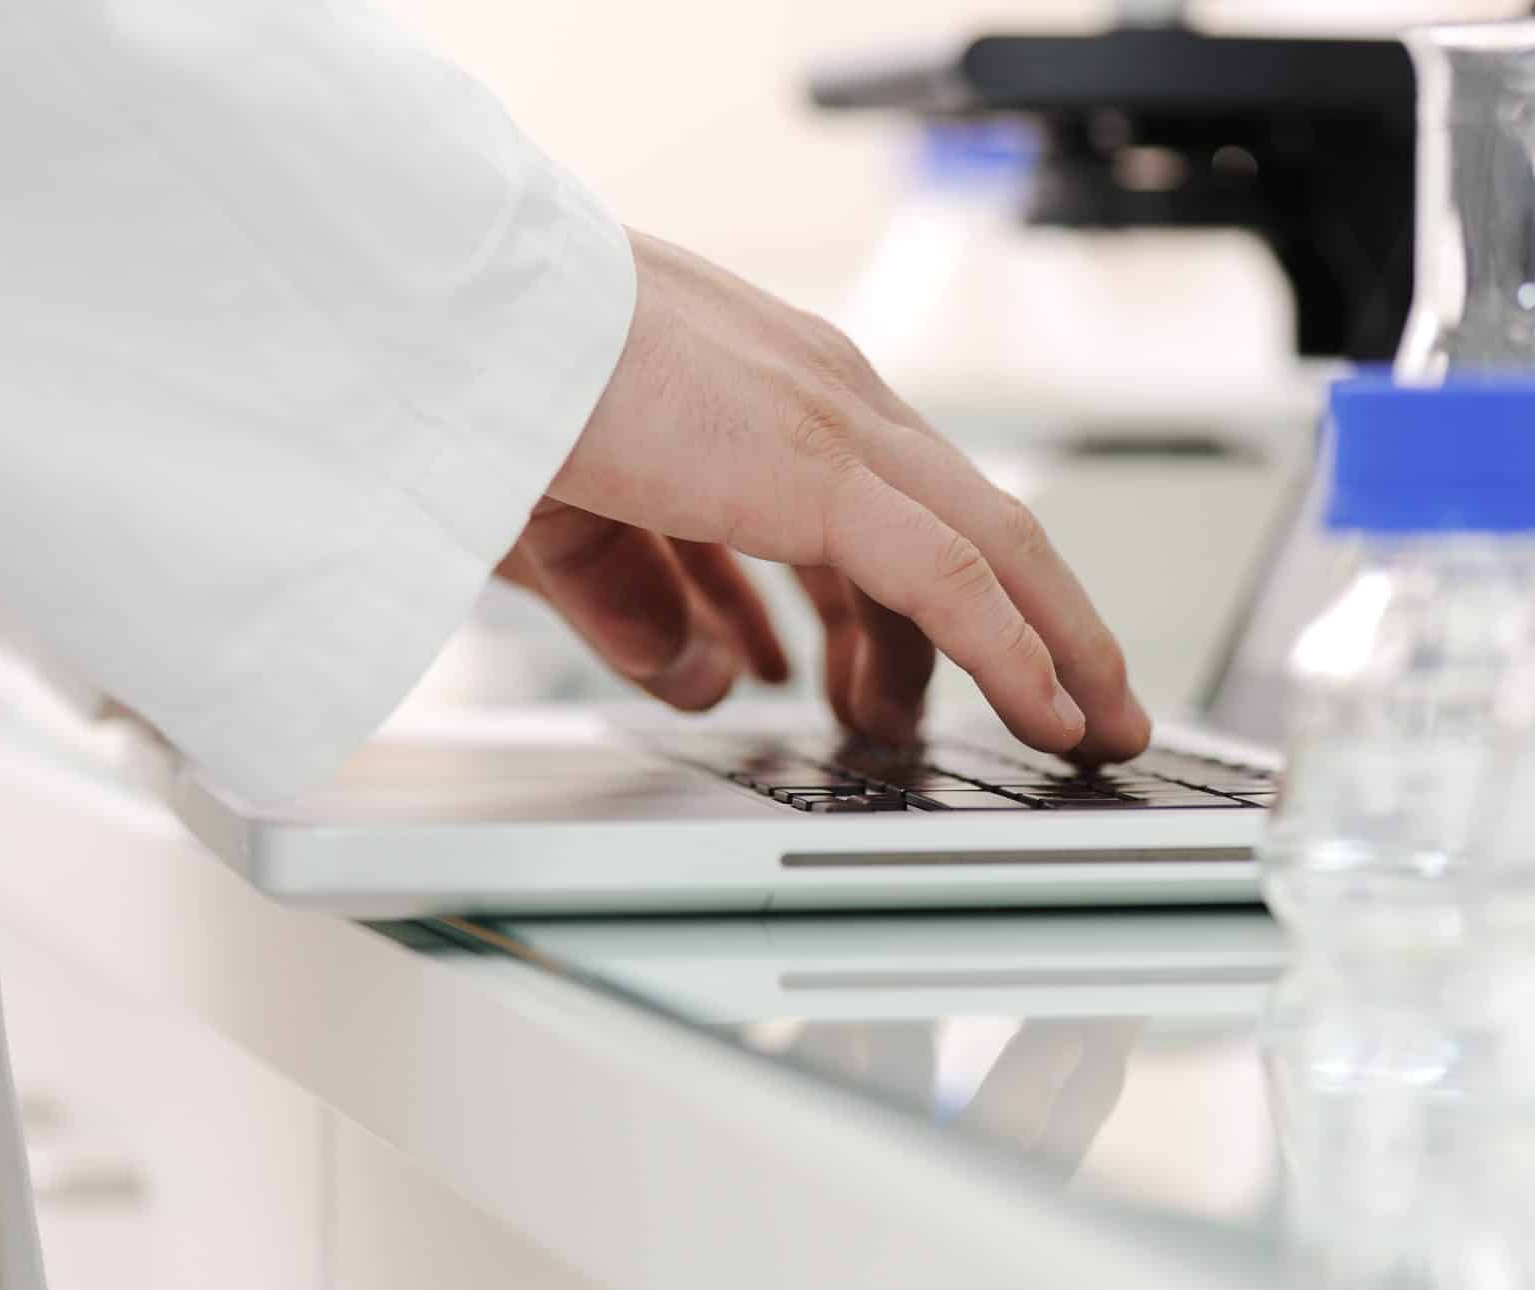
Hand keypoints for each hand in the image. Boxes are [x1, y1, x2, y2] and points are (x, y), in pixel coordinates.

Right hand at [500, 230, 1151, 761]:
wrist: (455, 315)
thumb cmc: (500, 387)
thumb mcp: (582, 528)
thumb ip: (646, 606)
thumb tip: (715, 680)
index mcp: (777, 403)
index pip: (897, 511)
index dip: (940, 602)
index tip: (941, 679)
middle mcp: (830, 404)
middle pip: (977, 527)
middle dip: (1040, 627)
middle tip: (1073, 710)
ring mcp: (838, 426)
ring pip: (996, 549)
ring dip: (1052, 648)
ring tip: (1079, 728)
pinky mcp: (827, 465)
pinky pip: (955, 576)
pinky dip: (1015, 652)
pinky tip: (1047, 714)